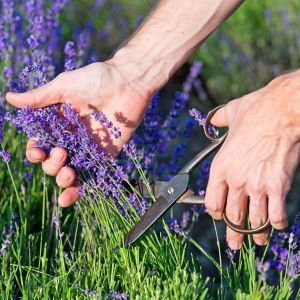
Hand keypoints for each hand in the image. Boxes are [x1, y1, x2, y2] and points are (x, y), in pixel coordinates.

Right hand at [6, 62, 152, 206]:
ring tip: (68, 172)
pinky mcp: (106, 155)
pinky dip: (80, 189)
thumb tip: (9, 98)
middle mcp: (72, 138)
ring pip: (70, 172)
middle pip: (53, 161)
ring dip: (63, 179)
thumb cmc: (95, 79)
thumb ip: (40, 98)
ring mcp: (89, 148)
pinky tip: (68, 198)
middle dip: (52, 164)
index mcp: (58, 123)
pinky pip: (92, 176)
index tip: (38, 153)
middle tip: (61, 153)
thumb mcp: (64, 87)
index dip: (36, 152)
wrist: (128, 82)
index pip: (41, 144)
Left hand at [205, 70, 299, 248]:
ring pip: (253, 220)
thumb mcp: (229, 114)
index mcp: (220, 167)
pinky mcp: (278, 187)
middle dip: (233, 232)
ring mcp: (256, 186)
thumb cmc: (256, 110)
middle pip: (232, 216)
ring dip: (256, 234)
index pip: (212, 202)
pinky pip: (276, 215)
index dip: (215, 213)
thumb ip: (219, 121)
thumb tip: (214, 120)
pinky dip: (277, 223)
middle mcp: (235, 180)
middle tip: (235, 243)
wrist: (282, 110)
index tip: (219, 216)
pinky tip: (278, 225)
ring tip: (258, 241)